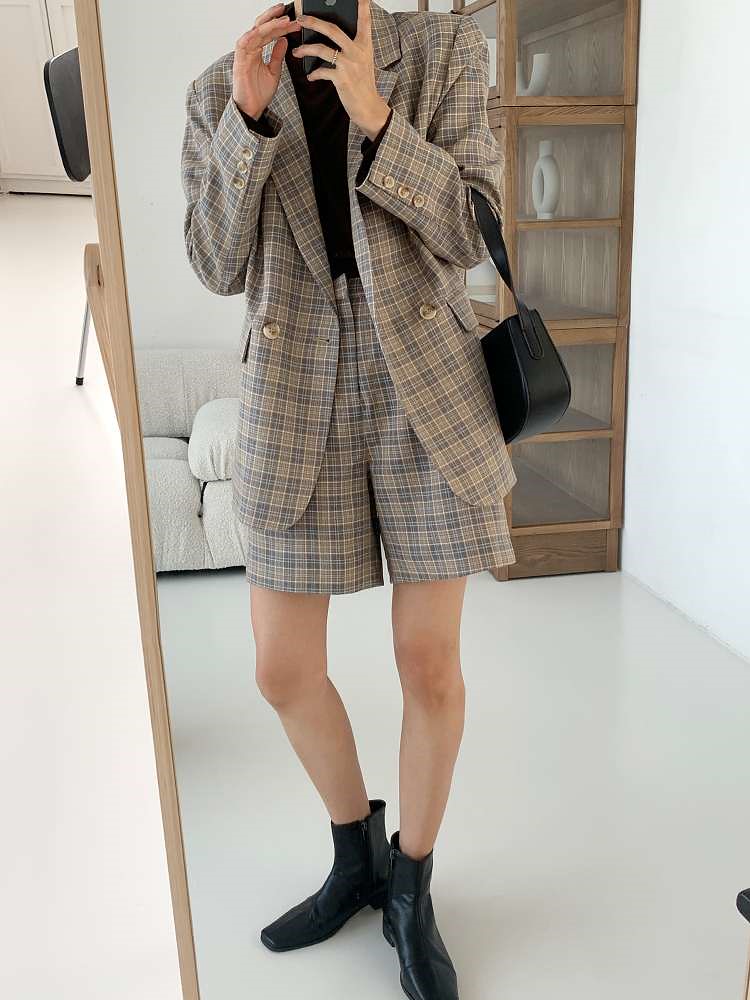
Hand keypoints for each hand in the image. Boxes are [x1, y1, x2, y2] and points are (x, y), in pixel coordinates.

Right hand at [233, 2, 301, 119]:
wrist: (252, 109)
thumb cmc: (259, 92)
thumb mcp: (274, 71)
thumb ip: (278, 55)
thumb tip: (284, 40)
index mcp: (257, 50)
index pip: (269, 32)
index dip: (281, 25)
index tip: (294, 21)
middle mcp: (250, 49)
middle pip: (260, 26)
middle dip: (273, 17)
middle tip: (286, 10)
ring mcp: (244, 54)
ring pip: (254, 32)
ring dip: (267, 24)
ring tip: (281, 20)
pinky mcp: (239, 61)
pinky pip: (243, 44)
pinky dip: (252, 35)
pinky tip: (261, 30)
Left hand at [291, 0, 390, 139]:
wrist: (369, 108)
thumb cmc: (363, 84)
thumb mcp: (363, 62)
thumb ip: (352, 48)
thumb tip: (332, 37)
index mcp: (364, 45)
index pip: (364, 21)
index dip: (363, 6)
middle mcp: (357, 51)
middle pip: (332, 29)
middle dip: (313, 22)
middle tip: (300, 19)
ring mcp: (350, 65)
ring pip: (322, 49)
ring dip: (306, 49)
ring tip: (297, 52)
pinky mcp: (342, 79)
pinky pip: (322, 71)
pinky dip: (314, 73)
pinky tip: (310, 76)